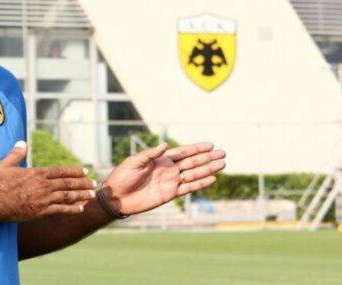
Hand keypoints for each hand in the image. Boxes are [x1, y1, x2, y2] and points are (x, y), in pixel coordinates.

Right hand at [0, 141, 95, 221]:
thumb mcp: (4, 164)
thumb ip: (16, 154)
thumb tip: (21, 142)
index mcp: (35, 173)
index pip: (59, 171)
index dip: (73, 171)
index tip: (84, 171)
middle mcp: (42, 185)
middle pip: (67, 183)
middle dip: (82, 183)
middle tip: (94, 183)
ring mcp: (42, 199)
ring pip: (67, 196)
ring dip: (81, 195)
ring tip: (92, 195)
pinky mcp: (39, 212)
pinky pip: (59, 210)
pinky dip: (71, 209)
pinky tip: (80, 209)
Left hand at [102, 142, 225, 215]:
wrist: (118, 197)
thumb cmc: (123, 176)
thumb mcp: (134, 161)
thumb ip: (150, 154)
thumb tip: (165, 145)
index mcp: (161, 159)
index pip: (183, 152)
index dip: (197, 148)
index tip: (210, 144)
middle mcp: (169, 169)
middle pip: (192, 162)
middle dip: (207, 157)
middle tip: (223, 153)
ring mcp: (171, 181)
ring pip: (194, 174)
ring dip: (208, 169)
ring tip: (222, 164)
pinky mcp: (170, 194)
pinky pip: (188, 188)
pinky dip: (200, 184)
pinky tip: (212, 179)